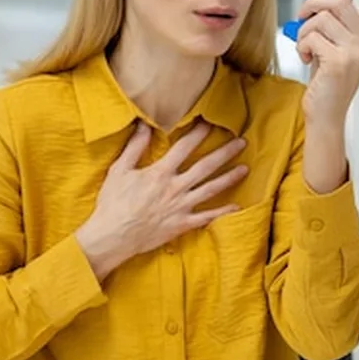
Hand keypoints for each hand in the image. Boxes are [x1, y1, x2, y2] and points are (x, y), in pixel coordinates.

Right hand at [74, 122, 246, 279]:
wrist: (113, 236)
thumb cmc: (113, 203)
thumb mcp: (119, 170)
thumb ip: (134, 147)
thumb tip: (144, 125)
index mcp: (160, 172)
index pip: (184, 147)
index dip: (199, 133)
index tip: (211, 123)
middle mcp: (175, 188)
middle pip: (206, 166)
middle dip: (225, 152)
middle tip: (242, 142)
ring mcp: (181, 207)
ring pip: (211, 189)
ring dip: (229, 178)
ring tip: (245, 169)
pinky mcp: (182, 224)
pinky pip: (207, 217)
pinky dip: (223, 212)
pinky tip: (237, 207)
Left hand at [295, 0, 358, 127]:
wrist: (326, 114)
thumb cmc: (326, 78)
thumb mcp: (335, 43)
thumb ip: (336, 18)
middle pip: (339, 0)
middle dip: (312, 2)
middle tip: (302, 16)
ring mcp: (355, 52)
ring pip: (321, 18)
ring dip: (303, 30)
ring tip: (303, 46)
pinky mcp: (338, 62)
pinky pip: (311, 37)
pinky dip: (301, 46)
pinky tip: (305, 58)